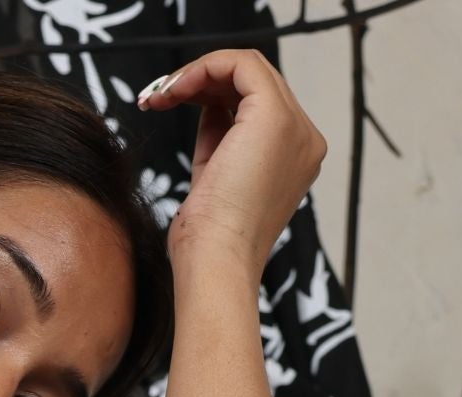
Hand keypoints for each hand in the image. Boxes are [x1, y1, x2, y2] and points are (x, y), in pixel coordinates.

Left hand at [139, 49, 327, 279]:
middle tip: (157, 98)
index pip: (254, 105)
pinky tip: (172, 89)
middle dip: (200, 82)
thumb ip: (220, 141)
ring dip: (197, 74)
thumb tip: (208, 105)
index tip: (168, 105)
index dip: (210, 96)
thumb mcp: (214, 181)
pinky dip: (202, 68)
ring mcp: (295, 128)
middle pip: (252, 83)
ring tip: (159, 96)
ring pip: (248, 68)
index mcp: (294, 159)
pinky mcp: (274, 117)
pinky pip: (240, 64)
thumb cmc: (208, 244)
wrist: (215, 267)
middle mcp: (304, 140)